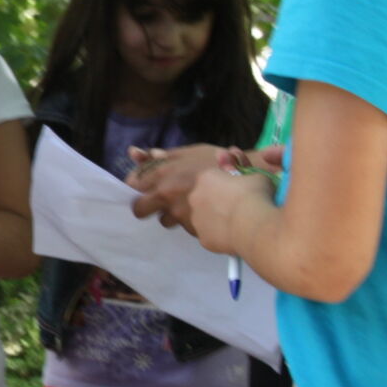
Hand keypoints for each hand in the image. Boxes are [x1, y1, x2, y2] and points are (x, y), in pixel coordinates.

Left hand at [126, 144, 242, 231]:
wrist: (253, 207)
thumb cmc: (231, 169)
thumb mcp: (199, 152)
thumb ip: (169, 155)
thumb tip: (144, 152)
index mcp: (168, 174)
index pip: (134, 183)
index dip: (136, 186)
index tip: (142, 187)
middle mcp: (169, 197)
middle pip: (140, 209)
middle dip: (145, 207)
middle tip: (157, 204)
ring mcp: (181, 218)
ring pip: (166, 220)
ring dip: (174, 214)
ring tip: (193, 206)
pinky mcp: (195, 234)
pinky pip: (190, 228)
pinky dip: (196, 223)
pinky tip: (212, 216)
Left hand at [187, 166, 276, 254]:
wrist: (252, 225)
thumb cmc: (254, 197)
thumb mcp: (259, 178)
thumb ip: (249, 178)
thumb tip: (252, 182)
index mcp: (206, 178)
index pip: (212, 177)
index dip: (225, 183)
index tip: (236, 189)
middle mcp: (195, 197)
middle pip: (204, 198)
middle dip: (217, 202)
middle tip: (236, 207)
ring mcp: (196, 220)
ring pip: (206, 219)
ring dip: (217, 220)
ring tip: (237, 223)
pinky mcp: (202, 239)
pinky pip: (211, 236)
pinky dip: (221, 236)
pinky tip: (235, 236)